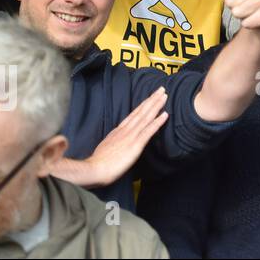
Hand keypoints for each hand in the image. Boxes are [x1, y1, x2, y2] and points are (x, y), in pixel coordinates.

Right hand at [52, 87, 168, 187]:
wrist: (94, 170)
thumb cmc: (98, 163)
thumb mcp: (106, 147)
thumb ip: (113, 141)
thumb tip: (117, 140)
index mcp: (118, 131)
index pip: (133, 115)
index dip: (143, 105)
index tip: (150, 97)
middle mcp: (125, 130)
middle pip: (141, 112)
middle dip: (151, 100)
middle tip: (161, 89)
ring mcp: (131, 136)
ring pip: (146, 117)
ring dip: (156, 105)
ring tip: (164, 96)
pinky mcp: (135, 144)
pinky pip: (149, 130)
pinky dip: (158, 121)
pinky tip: (165, 114)